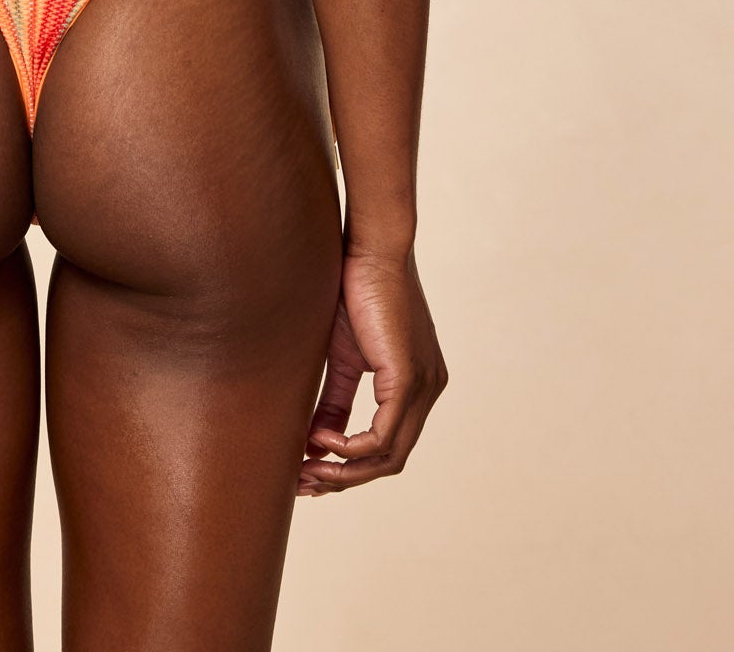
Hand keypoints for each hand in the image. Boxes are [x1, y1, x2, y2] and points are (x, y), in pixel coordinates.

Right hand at [297, 245, 446, 495]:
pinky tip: (320, 440)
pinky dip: (350, 447)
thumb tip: (313, 439)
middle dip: (345, 479)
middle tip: (304, 483)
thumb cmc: (353, 290)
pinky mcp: (408, 378)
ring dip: (344, 471)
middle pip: (390, 460)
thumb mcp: (343, 355)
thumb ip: (334, 398)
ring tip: (307, 468)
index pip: (388, 444)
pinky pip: (383, 435)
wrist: (370, 249)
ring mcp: (423, 387)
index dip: (350, 467)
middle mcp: (428, 390)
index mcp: (417, 385)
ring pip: (389, 456)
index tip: (310, 472)